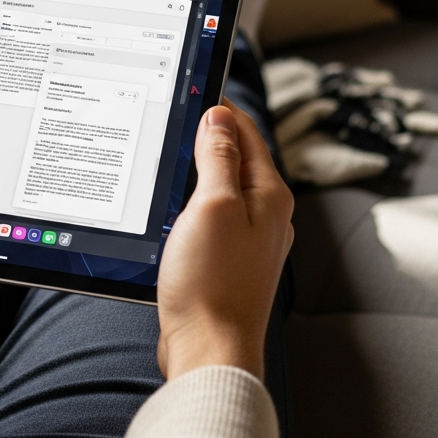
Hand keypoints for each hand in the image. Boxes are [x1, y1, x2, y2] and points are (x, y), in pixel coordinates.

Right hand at [156, 100, 293, 381]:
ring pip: (221, 185)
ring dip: (196, 168)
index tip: (191, 88)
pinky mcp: (225, 258)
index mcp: (269, 195)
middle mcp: (265, 215)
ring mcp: (247, 238)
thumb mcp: (213, 205)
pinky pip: (210, 214)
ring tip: (168, 155)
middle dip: (206, 134)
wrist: (207, 349)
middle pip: (235, 156)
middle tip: (172, 118)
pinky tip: (169, 204)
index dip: (219, 107)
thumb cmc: (211, 282)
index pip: (246, 132)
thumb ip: (218, 158)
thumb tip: (219, 117)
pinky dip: (190, 199)